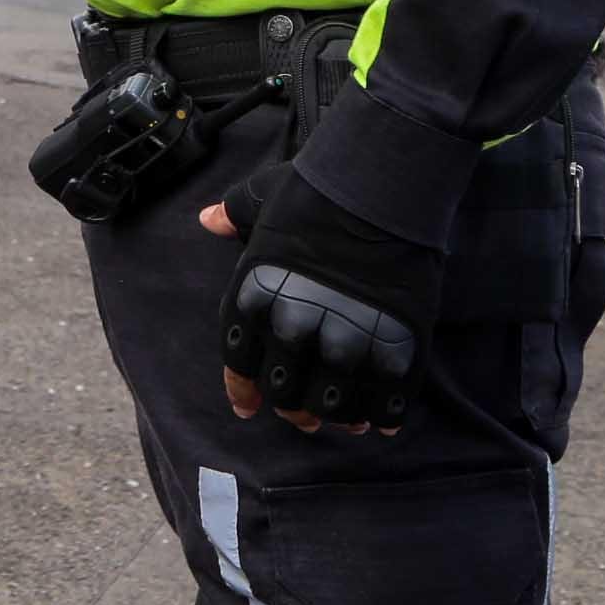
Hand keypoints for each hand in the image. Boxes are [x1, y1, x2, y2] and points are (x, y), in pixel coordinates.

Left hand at [203, 160, 441, 435]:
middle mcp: (295, 328)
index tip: (250, 405)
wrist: (380, 185)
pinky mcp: (397, 346)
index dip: (244, 390)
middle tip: (303, 415)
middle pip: (287, 394)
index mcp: (254, 299)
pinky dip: (383, 415)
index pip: (239, 363)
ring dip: (337, 416)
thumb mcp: (260, 200)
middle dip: (293, 409)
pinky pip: (387, 399)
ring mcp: (347, 341)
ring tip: (344, 419)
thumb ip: (234, 217)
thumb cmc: (316, 190)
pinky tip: (380, 418)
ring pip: (334, 406)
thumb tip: (208, 219)